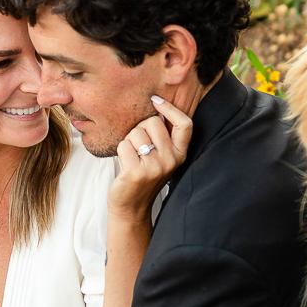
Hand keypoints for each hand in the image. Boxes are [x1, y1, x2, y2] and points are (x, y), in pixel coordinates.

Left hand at [108, 96, 191, 223]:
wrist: (132, 207)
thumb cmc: (144, 176)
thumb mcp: (162, 157)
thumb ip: (164, 136)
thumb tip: (157, 104)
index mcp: (180, 154)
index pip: (185, 124)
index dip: (170, 108)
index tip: (156, 100)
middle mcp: (171, 160)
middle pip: (153, 122)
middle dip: (140, 128)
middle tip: (139, 146)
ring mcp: (155, 167)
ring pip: (136, 133)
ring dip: (129, 140)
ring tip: (132, 156)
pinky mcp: (136, 173)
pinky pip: (124, 145)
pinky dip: (120, 150)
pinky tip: (125, 163)